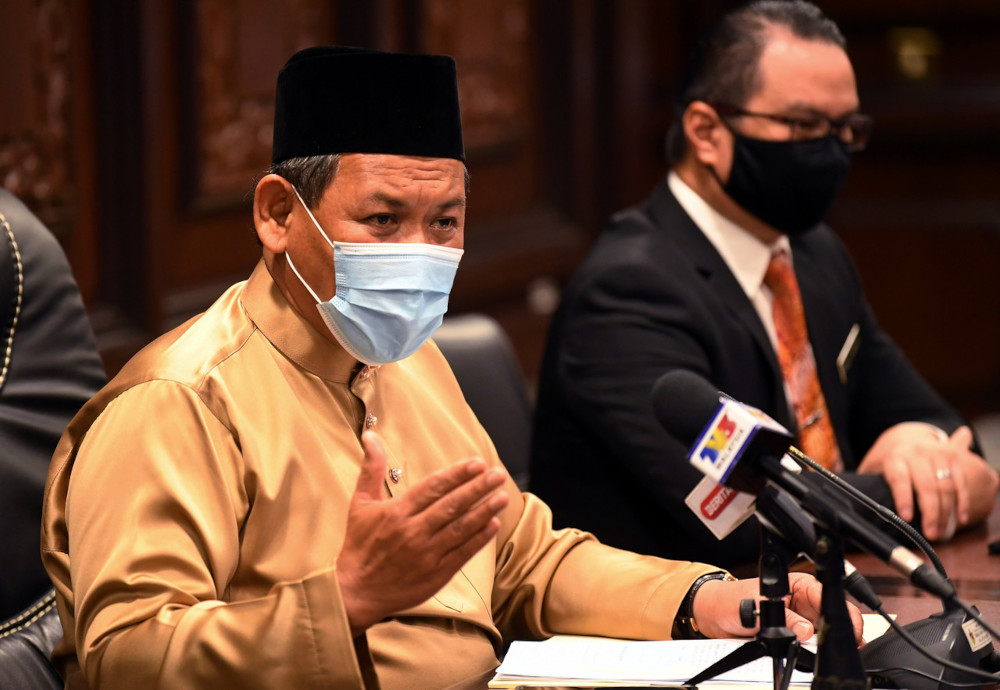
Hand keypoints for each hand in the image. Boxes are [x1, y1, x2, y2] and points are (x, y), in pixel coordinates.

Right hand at [337, 431, 509, 635]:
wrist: (355, 592)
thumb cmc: (359, 545)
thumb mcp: (360, 504)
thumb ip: (371, 469)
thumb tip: (370, 435)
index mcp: (397, 512)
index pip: (432, 487)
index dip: (457, 474)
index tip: (477, 463)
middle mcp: (413, 531)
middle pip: (451, 505)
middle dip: (478, 488)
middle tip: (498, 474)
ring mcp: (426, 554)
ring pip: (460, 528)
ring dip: (484, 511)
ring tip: (503, 496)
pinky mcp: (435, 574)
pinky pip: (462, 553)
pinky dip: (478, 539)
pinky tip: (493, 525)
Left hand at [690, 572, 862, 642]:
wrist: (713, 616)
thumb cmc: (731, 600)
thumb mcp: (757, 605)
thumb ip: (783, 618)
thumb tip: (806, 631)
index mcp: (799, 586)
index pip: (829, 598)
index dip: (843, 615)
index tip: (850, 632)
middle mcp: (803, 604)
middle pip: (831, 621)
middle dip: (835, 635)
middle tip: (832, 648)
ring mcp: (799, 623)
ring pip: (821, 638)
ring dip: (820, 647)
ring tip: (814, 653)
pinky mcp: (792, 639)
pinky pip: (807, 649)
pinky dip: (808, 655)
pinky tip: (807, 658)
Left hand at [858, 423, 998, 539]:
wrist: (906, 434)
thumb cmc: (887, 459)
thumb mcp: (872, 467)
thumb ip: (865, 483)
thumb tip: (849, 504)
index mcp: (894, 457)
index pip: (899, 478)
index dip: (903, 498)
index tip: (905, 517)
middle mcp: (916, 453)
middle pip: (926, 486)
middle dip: (929, 512)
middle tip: (930, 533)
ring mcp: (937, 453)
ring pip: (945, 486)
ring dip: (946, 512)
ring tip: (941, 531)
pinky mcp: (953, 457)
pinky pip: (960, 482)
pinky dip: (962, 502)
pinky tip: (960, 518)